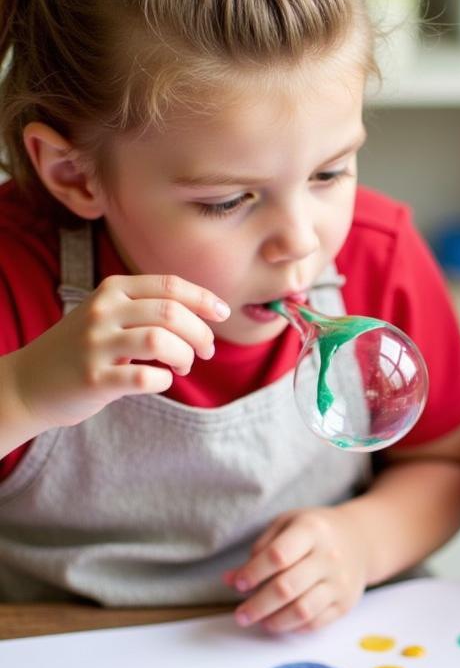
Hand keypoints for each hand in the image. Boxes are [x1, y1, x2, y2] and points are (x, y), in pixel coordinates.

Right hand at [14, 274, 228, 429]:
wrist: (28, 383)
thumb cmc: (84, 349)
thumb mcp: (109, 314)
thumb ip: (149, 307)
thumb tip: (206, 313)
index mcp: (112, 289)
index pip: (169, 285)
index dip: (204, 299)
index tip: (223, 314)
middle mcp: (102, 311)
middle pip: (172, 313)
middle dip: (201, 334)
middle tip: (206, 351)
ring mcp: (95, 345)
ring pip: (161, 341)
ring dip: (185, 356)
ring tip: (184, 366)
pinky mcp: (94, 378)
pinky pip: (145, 377)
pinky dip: (164, 380)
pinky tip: (161, 380)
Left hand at [227, 507, 368, 633]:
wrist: (361, 539)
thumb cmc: (315, 532)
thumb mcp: (287, 525)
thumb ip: (259, 550)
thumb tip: (231, 579)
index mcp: (312, 530)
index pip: (277, 556)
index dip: (253, 573)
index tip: (239, 584)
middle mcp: (329, 556)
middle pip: (286, 588)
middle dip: (257, 605)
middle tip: (240, 615)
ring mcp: (340, 581)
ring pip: (302, 610)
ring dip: (274, 621)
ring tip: (259, 622)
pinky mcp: (346, 602)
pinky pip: (316, 622)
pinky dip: (294, 627)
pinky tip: (281, 622)